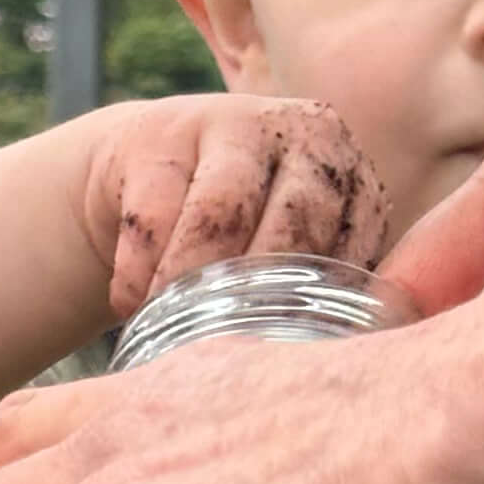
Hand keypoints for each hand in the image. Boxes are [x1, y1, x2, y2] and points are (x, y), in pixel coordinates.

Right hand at [77, 92, 387, 330]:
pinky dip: (139, 275)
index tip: (275, 355)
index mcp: (351, 176)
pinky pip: (153, 219)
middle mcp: (305, 135)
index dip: (310, 310)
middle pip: (291, 227)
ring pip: (221, 219)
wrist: (145, 174)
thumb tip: (328, 359)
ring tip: (171, 330)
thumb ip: (322, 292)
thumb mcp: (292, 253)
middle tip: (221, 348)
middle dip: (252, 298)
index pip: (347, 250)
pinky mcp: (161, 136)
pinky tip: (132, 302)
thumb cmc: (236, 235)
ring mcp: (233, 124)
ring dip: (190, 289)